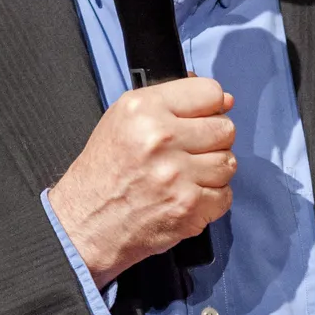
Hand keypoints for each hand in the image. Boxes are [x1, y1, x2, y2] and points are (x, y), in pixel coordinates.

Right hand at [48, 76, 235, 287]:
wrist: (85, 222)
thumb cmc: (104, 171)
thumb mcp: (122, 118)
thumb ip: (171, 102)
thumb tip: (223, 99)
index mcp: (143, 108)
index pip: (210, 92)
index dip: (211, 106)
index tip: (205, 116)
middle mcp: (161, 138)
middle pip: (225, 128)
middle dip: (213, 140)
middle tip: (191, 151)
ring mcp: (177, 175)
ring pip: (228, 162)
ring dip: (213, 170)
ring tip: (187, 175)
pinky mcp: (188, 207)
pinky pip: (225, 195)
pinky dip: (211, 199)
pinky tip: (187, 196)